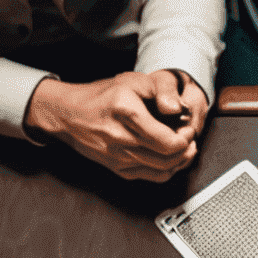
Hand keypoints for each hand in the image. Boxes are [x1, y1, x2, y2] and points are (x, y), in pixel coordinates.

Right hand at [25, 71, 204, 181]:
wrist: (68, 114)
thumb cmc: (101, 96)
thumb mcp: (132, 80)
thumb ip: (160, 88)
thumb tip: (179, 108)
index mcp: (126, 113)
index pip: (169, 141)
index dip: (186, 138)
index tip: (187, 128)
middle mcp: (121, 138)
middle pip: (169, 158)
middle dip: (186, 149)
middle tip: (189, 138)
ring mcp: (119, 158)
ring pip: (163, 170)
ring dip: (180, 161)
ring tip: (184, 148)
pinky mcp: (118, 169)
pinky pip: (151, 177)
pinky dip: (167, 170)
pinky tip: (170, 159)